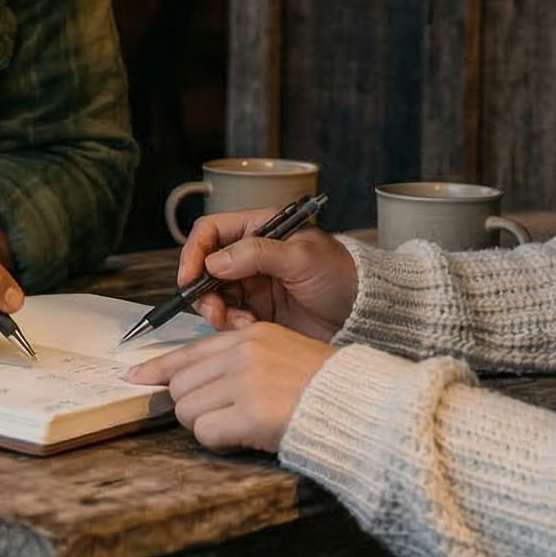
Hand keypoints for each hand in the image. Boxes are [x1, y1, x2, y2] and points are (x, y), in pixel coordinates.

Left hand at [123, 322, 333, 452]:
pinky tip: (243, 437)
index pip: (187, 352)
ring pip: (188, 411)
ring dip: (206, 426)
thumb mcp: (278, 353)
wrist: (355, 405)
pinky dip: (219, 441)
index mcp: (248, 335)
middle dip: (192, 407)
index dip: (156, 369)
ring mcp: (245, 382)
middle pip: (180, 386)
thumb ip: (236, 360)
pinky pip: (206, 433)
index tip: (135, 377)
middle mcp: (243, 354)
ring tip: (239, 426)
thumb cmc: (320, 386)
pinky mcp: (250, 413)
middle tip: (221, 416)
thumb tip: (186, 380)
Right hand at [176, 206, 355, 339]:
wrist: (365, 314)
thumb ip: (257, 254)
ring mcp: (253, 284)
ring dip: (217, 310)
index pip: (212, 231)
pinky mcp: (258, 311)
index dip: (194, 251)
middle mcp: (251, 255)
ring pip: (213, 295)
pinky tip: (249, 327)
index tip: (190, 277)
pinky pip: (229, 317)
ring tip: (236, 322)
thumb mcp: (301, 258)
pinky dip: (231, 324)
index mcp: (260, 229)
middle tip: (213, 310)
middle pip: (205, 266)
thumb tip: (214, 261)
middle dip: (203, 289)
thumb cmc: (341, 275)